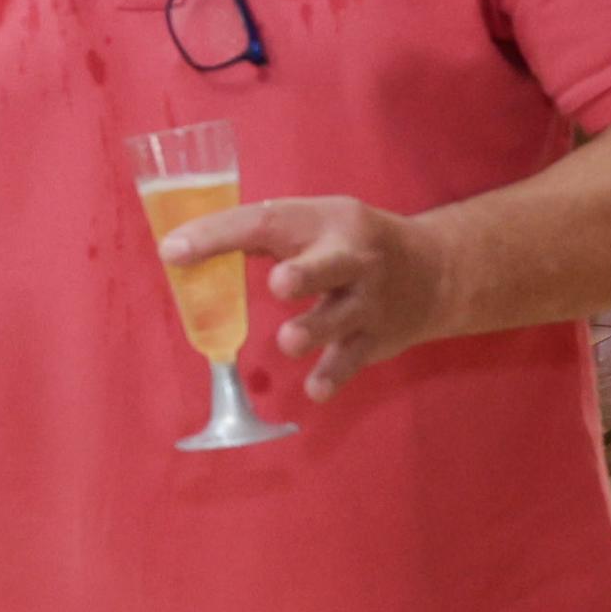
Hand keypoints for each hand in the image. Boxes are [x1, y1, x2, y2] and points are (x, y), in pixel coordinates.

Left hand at [166, 192, 452, 399]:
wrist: (436, 271)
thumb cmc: (348, 243)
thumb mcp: (314, 223)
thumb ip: (259, 236)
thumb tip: (180, 251)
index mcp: (325, 222)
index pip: (267, 222)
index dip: (220, 235)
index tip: (173, 251)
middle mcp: (353, 259)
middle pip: (331, 265)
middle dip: (305, 275)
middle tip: (279, 285)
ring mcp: (369, 300)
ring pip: (341, 317)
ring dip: (313, 330)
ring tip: (288, 341)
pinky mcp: (377, 337)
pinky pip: (353, 359)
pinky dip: (334, 375)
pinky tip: (315, 389)